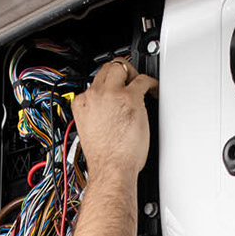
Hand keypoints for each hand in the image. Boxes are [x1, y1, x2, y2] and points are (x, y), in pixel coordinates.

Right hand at [71, 59, 156, 179]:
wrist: (111, 167)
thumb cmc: (104, 157)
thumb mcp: (91, 130)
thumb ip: (97, 114)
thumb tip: (109, 110)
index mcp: (81, 104)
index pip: (93, 83)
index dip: (107, 84)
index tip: (114, 88)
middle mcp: (94, 96)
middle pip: (106, 70)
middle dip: (119, 72)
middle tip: (129, 79)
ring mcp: (112, 94)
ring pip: (120, 68)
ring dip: (131, 73)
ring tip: (140, 82)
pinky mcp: (130, 97)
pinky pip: (142, 80)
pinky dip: (150, 82)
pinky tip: (153, 89)